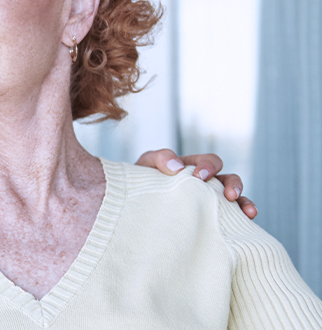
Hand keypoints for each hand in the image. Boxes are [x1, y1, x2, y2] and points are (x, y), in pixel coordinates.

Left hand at [136, 148, 256, 218]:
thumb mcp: (145, 165)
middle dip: (234, 185)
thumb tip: (177, 167)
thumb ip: (158, 158)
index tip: (199, 177)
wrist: (134, 207)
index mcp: (193, 168)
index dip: (208, 166)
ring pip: (236, 199)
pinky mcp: (210, 220)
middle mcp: (206, 184)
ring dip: (244, 203)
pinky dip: (242, 219)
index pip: (210, 162)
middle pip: (229, 179)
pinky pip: (231, 218)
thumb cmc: (141, 183)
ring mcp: (210, 202)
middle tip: (229, 195)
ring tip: (249, 212)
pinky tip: (246, 224)